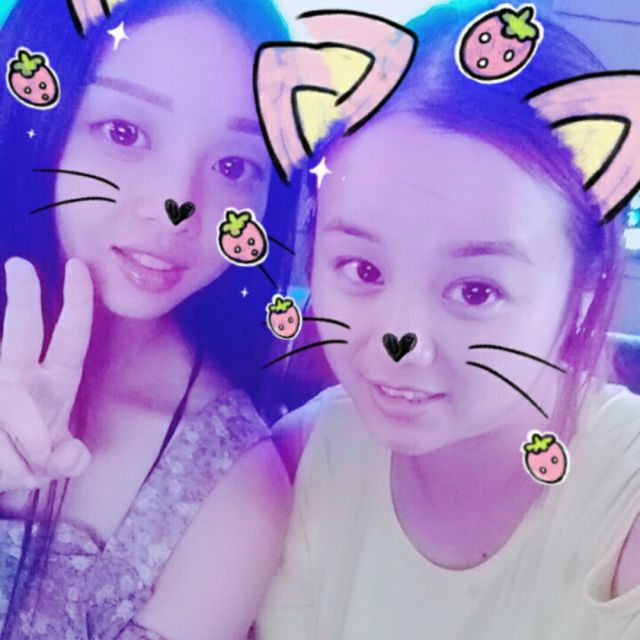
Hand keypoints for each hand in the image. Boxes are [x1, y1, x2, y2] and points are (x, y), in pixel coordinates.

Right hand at [0, 257, 92, 492]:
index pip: (70, 336)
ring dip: (17, 444)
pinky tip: (13, 469)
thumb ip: (68, 460)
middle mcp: (20, 375)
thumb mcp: (55, 461)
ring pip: (7, 396)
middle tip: (20, 265)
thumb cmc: (29, 456)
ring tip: (26, 472)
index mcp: (55, 380)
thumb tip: (70, 458)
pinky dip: (6, 459)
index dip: (77, 303)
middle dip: (24, 300)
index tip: (77, 267)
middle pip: (22, 331)